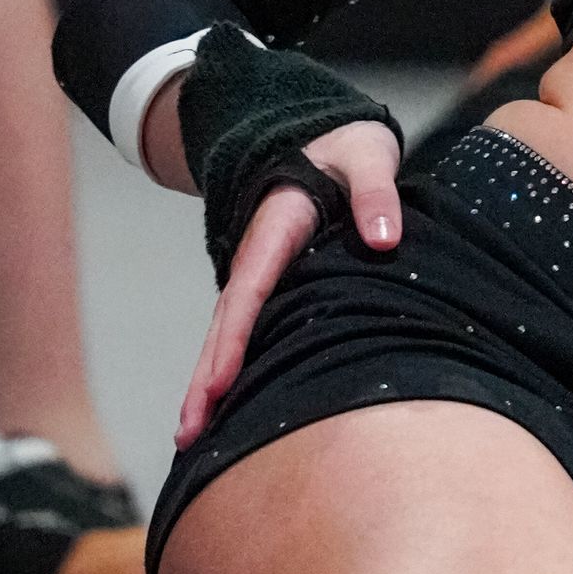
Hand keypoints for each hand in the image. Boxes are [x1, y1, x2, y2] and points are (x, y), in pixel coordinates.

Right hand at [176, 119, 402, 447]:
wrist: (322, 135)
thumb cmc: (345, 148)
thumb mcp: (368, 156)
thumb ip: (376, 193)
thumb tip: (383, 237)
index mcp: (277, 226)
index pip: (250, 288)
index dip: (234, 339)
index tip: (218, 383)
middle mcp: (259, 256)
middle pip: (228, 324)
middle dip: (206, 379)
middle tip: (189, 432)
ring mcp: (261, 274)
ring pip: (229, 334)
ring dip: (209, 383)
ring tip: (192, 438)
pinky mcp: (272, 287)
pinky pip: (246, 331)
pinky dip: (228, 368)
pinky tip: (222, 409)